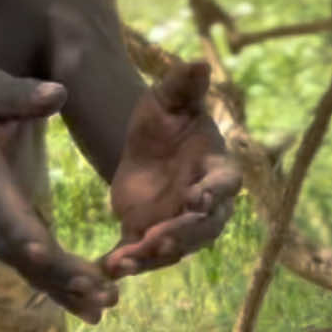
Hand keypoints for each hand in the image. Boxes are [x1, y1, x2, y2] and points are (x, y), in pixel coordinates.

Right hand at [0, 71, 117, 323]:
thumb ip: (16, 94)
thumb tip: (58, 93)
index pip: (2, 210)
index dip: (21, 232)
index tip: (43, 253)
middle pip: (24, 252)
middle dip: (61, 274)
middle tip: (102, 293)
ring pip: (31, 269)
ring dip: (68, 290)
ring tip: (106, 305)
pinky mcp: (5, 244)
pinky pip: (33, 271)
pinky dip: (61, 290)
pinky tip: (94, 310)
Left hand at [102, 62, 240, 276]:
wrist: (142, 144)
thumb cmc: (166, 117)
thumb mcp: (168, 98)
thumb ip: (184, 85)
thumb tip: (199, 63)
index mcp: (218, 169)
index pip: (225, 184)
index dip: (215, 192)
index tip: (198, 197)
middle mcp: (207, 205)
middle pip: (203, 227)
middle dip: (181, 235)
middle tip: (157, 240)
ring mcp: (179, 225)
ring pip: (174, 248)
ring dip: (151, 258)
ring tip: (126, 263)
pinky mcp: (150, 237)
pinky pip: (144, 257)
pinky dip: (128, 264)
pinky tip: (106, 268)